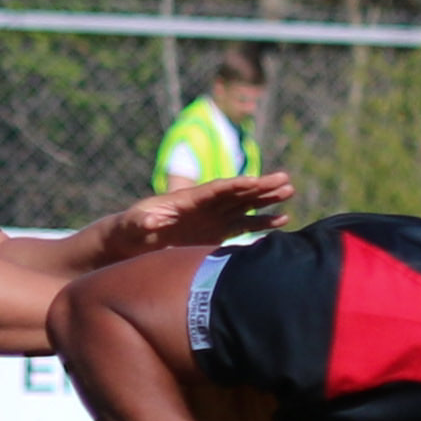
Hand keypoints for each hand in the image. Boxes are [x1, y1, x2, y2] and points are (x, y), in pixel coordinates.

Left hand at [94, 173, 288, 258]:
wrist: (133, 240)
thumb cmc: (131, 229)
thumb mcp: (132, 225)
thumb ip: (142, 221)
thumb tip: (151, 220)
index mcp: (187, 199)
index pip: (215, 189)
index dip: (234, 185)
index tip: (254, 181)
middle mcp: (204, 205)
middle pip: (236, 192)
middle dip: (259, 186)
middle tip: (285, 180)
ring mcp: (213, 218)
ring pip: (245, 205)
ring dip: (266, 200)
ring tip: (289, 191)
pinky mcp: (217, 233)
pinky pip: (244, 225)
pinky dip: (262, 223)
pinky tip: (282, 220)